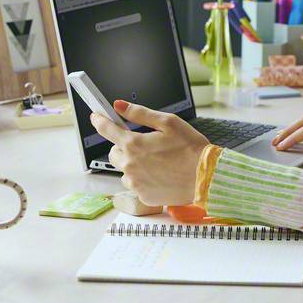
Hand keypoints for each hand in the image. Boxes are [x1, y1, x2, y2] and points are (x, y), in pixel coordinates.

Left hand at [90, 101, 209, 205]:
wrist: (205, 178)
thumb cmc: (191, 149)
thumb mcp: (168, 122)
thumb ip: (140, 113)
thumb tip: (119, 106)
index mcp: (134, 144)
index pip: (107, 130)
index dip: (100, 121)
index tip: (96, 117)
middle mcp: (130, 165)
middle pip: (114, 153)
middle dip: (124, 147)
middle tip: (143, 145)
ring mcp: (135, 183)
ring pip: (125, 171)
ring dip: (134, 165)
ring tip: (157, 162)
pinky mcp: (143, 196)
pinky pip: (136, 185)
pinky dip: (144, 180)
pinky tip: (161, 175)